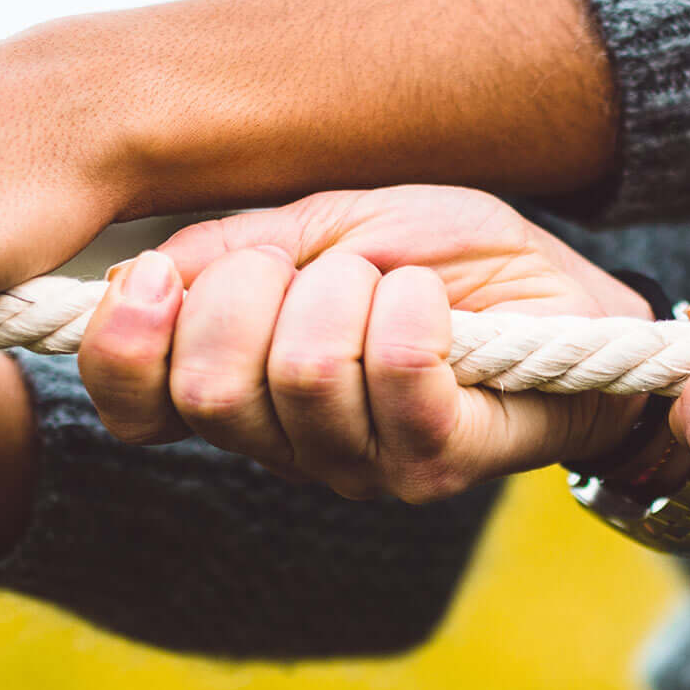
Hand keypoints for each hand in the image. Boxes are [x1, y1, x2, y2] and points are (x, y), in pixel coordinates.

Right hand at [76, 186, 649, 501]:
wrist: (566, 298)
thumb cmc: (438, 262)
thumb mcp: (319, 224)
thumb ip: (227, 252)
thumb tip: (141, 278)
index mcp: (240, 394)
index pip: (134, 410)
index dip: (124, 345)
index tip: (156, 276)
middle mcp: (286, 447)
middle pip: (209, 388)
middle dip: (249, 290)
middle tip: (314, 263)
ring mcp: (360, 465)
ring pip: (302, 374)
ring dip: (344, 291)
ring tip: (384, 280)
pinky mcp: (437, 461)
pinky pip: (395, 372)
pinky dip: (407, 307)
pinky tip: (429, 299)